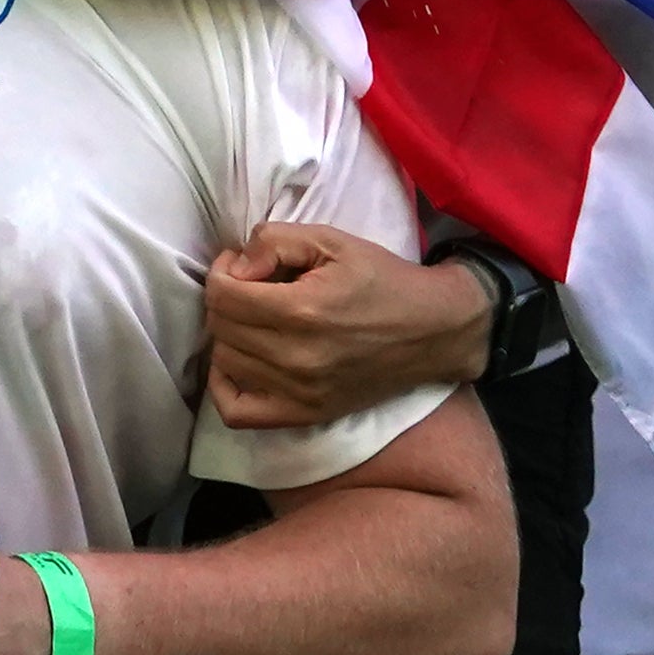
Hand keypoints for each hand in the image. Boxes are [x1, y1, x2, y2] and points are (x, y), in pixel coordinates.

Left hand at [204, 222, 495, 425]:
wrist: (433, 331)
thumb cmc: (382, 280)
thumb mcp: (333, 240)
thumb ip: (275, 241)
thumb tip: (237, 265)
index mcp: (302, 311)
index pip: (222, 295)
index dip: (223, 271)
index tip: (241, 263)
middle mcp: (295, 357)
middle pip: (220, 327)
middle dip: (225, 299)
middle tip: (250, 286)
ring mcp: (299, 392)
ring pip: (224, 362)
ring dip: (228, 335)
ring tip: (254, 318)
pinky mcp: (305, 414)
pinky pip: (237, 412)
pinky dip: (225, 387)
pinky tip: (240, 362)